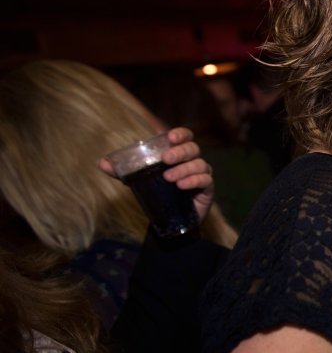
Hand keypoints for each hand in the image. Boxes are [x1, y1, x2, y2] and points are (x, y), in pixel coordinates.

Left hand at [98, 127, 215, 221]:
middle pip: (193, 149)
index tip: (171, 137)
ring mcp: (202, 174)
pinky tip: (182, 186)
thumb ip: (122, 171)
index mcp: (178, 154)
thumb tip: (102, 163)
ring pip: (200, 164)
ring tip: (169, 178)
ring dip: (185, 169)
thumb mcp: (138, 180)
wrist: (170, 219)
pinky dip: (194, 181)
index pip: (185, 137)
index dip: (181, 134)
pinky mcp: (207, 189)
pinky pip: (206, 180)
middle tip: (166, 159)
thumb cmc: (158, 192)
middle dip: (180, 152)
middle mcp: (192, 161)